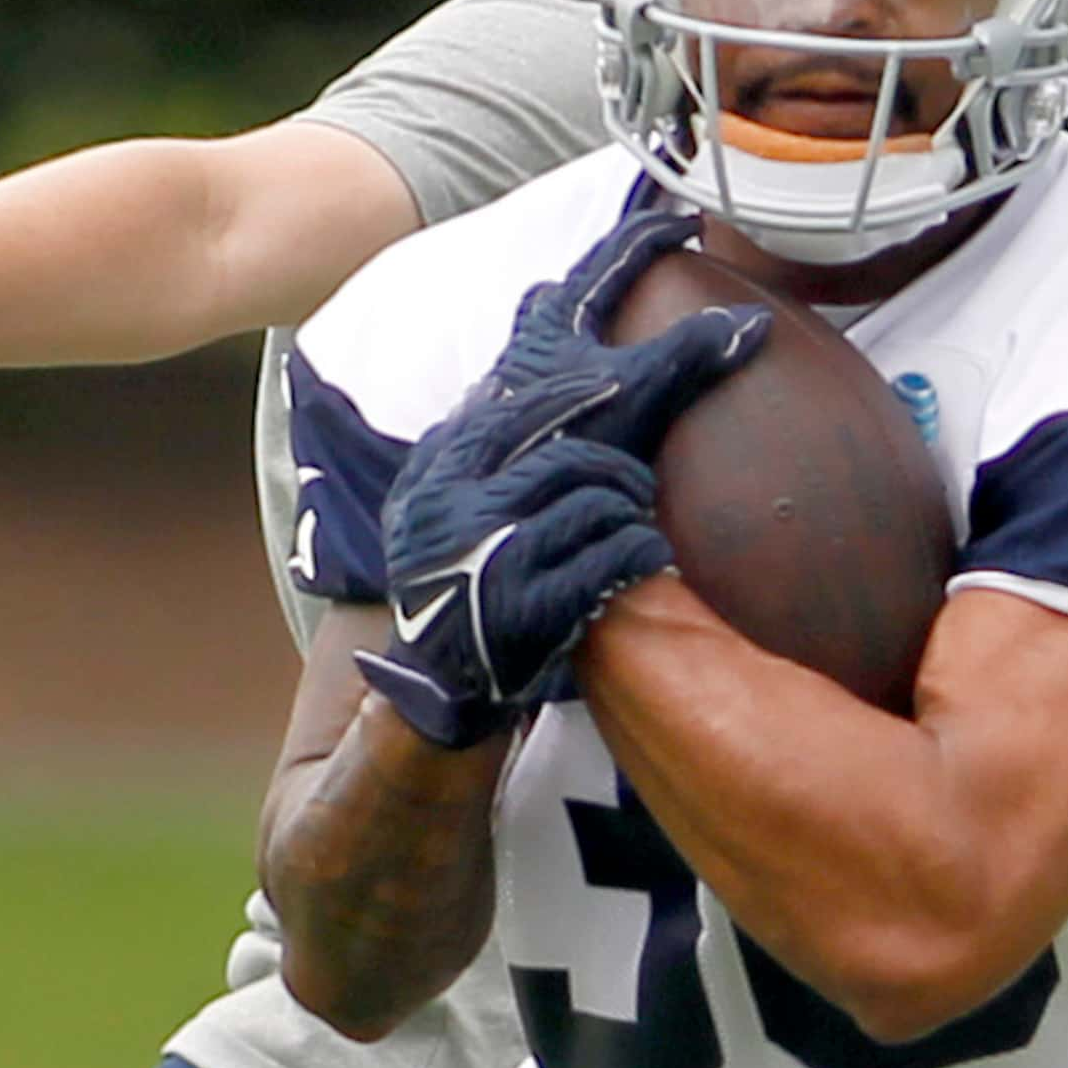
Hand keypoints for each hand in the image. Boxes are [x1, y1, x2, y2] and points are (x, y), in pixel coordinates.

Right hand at [355, 215, 769, 746]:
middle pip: (599, 391)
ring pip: (611, 482)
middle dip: (672, 368)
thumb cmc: (488, 564)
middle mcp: (477, 455)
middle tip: (744, 334)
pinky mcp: (515, 584)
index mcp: (482, 421)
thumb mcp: (495, 474)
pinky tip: (615, 588)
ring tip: (603, 549)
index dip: (616, 268)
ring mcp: (489, 520)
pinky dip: (628, 568)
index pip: (550, 320)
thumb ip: (545, 414)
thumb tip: (584, 321)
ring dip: (626, 516)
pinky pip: (614, 554)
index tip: (680, 222)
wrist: (432, 672)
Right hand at [359, 377, 677, 747]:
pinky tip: (647, 556)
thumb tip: (492, 387)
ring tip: (640, 527)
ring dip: (630, 513)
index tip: (611, 384)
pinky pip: (607, 559)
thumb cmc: (442, 584)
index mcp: (435, 488)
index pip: (508, 420)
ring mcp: (495, 565)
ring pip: (592, 505)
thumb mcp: (419, 513)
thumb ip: (451, 454)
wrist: (434, 684)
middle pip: (563, 460)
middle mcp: (460, 520)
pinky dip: (639, 550)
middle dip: (616, 468)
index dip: (566, 396)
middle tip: (640, 486)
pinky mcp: (529, 611)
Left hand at [481, 211, 770, 461]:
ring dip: (593, 319)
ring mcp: (518, 372)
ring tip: (625, 329)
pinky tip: (591, 392)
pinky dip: (582, 364)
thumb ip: (690, 352)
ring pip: (558, 326)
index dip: (658, 231)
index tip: (692, 223)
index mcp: (560, 314)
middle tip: (654, 271)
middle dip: (615, 273)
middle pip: (578, 284)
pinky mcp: (514, 410)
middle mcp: (532, 334)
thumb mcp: (634, 391)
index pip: (615, 251)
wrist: (486, 507)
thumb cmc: (551, 437)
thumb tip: (751, 318)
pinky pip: (555, 368)